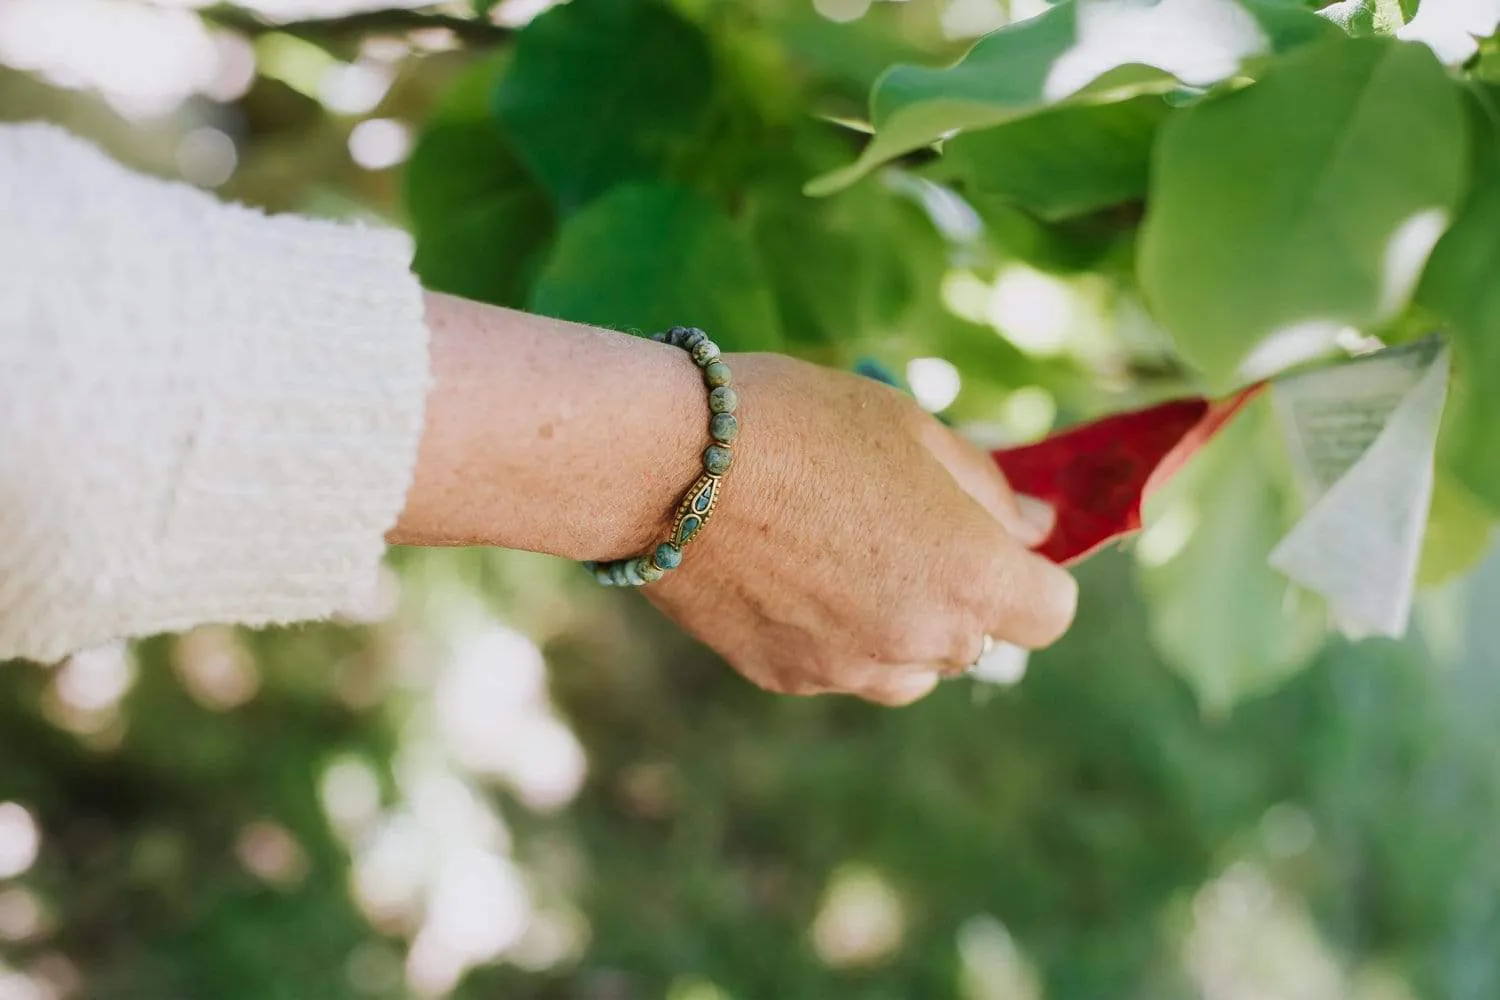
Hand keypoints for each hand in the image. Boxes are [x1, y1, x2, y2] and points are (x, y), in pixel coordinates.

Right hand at [645, 353, 1077, 705]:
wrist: (666, 464)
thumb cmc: (799, 425)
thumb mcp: (911, 429)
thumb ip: (986, 488)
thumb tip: (1036, 528)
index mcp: (970, 578)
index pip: (1049, 614)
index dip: (1031, 575)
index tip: (992, 539)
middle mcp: (919, 643)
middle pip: (975, 641)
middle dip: (957, 592)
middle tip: (896, 524)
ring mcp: (849, 669)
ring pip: (906, 667)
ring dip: (899, 624)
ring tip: (838, 552)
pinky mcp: (785, 678)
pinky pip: (838, 666)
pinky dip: (831, 631)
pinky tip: (786, 570)